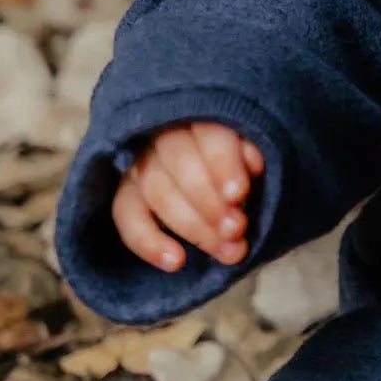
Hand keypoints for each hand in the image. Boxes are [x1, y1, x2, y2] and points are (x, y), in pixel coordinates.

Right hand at [111, 121, 265, 272]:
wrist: (222, 185)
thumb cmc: (241, 169)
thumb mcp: (255, 159)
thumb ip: (252, 159)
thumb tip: (252, 164)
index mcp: (204, 118)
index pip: (208, 134)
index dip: (223, 164)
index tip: (238, 195)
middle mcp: (165, 137)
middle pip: (180, 164)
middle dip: (211, 203)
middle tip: (237, 229)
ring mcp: (141, 165)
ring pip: (157, 192)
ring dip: (193, 226)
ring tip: (227, 251)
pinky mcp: (126, 195)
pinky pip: (125, 217)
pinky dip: (148, 243)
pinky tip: (176, 262)